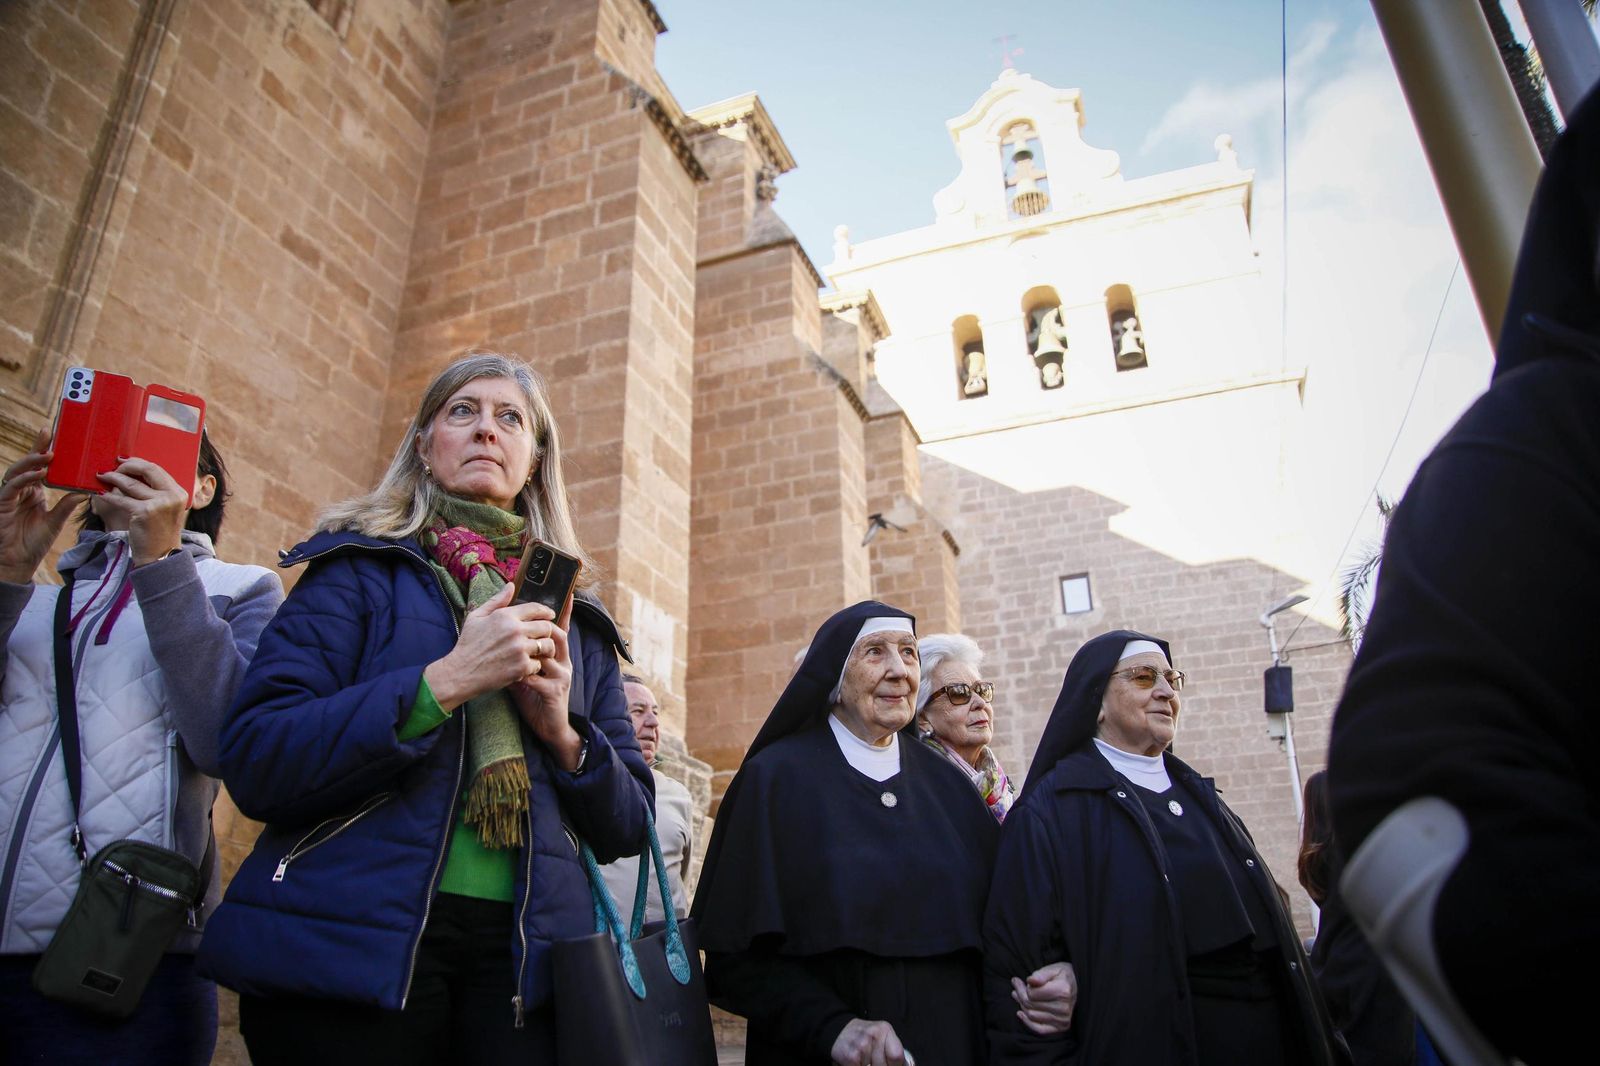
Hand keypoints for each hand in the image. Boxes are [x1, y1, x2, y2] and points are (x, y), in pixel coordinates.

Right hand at [0, 429, 82, 583]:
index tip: (53, 434)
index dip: (43, 449)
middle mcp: (21, 490)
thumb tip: (85, 491)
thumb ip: (66, 506)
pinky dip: (24, 479)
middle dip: (37, 447)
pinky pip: (11, 487)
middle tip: (48, 433)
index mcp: (34, 491)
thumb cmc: (34, 542)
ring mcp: (10, 496)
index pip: (39, 467)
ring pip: (17, 471)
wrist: (18, 562)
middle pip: (27, 463)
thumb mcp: (56, 522)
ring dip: (31, 462)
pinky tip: (36, 474)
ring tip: (47, 455)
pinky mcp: (2, 503)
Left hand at [95, 457, 188, 566]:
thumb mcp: (165, 509)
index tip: (124, 461)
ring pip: (132, 484)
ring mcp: (159, 504)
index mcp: (179, 493)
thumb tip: (133, 474)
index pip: (157, 470)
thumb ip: (156, 492)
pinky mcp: (144, 513)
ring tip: (102, 476)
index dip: (138, 463)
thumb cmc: (159, 533)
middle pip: (148, 470)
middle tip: (113, 467)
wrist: (160, 556)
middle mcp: (172, 496)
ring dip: (114, 478)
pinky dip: (109, 496)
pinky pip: (121, 500)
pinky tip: (101, 493)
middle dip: (127, 466)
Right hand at [423, 584, 564, 711]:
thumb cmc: (468, 644)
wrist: (460, 673)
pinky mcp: (521, 667)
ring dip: (544, 649)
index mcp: (505, 616)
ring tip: (538, 651)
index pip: (535, 608)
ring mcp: (519, 649)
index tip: (550, 615)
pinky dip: (534, 666)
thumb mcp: (476, 617)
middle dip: (548, 631)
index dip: (546, 611)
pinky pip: (539, 663)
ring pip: (546, 645)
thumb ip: (496, 601)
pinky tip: (526, 665)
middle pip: (546, 627)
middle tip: (544, 636)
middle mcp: (515, 631)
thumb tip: (511, 585)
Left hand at [510, 593, 582, 769]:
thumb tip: (503, 636)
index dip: (564, 612)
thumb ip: (517, 654)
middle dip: (543, 627)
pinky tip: (515, 676)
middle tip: (524, 620)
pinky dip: (525, 675)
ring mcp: (561, 677)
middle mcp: (564, 662)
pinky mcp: (555, 692)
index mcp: (558, 656)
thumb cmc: (535, 698)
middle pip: (558, 636)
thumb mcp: (526, 673)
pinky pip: (540, 678)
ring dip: (531, 652)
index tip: (567, 592)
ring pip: (549, 654)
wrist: (548, 727)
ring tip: (516, 651)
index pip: (561, 628)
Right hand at [831, 1019, 909, 1065]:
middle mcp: (873, 1035)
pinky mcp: (850, 1056)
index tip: (890, 1065)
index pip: (897, 1056)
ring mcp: (861, 1045)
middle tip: (874, 1061)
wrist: (840, 1030)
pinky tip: (857, 1062)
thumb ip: (892, 1051)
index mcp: (885, 1029)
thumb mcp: (881, 1036)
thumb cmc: (865, 1037)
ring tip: (865, 1060)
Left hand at [1012, 960, 1075, 1034]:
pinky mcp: (1062, 1027)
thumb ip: (1041, 974)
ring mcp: (1064, 1019)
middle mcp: (1064, 1008)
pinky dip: (1028, 1022)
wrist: (1078, 987)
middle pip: (1030, 1005)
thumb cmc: (1063, 976)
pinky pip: (1040, 1029)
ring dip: (1022, 1005)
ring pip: (1032, 1015)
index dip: (1024, 986)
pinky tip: (1020, 1013)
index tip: (1023, 980)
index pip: (1032, 994)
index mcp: (1063, 991)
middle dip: (1020, 995)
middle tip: (1016, 986)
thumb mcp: (1053, 969)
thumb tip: (1030, 981)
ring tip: (1018, 995)